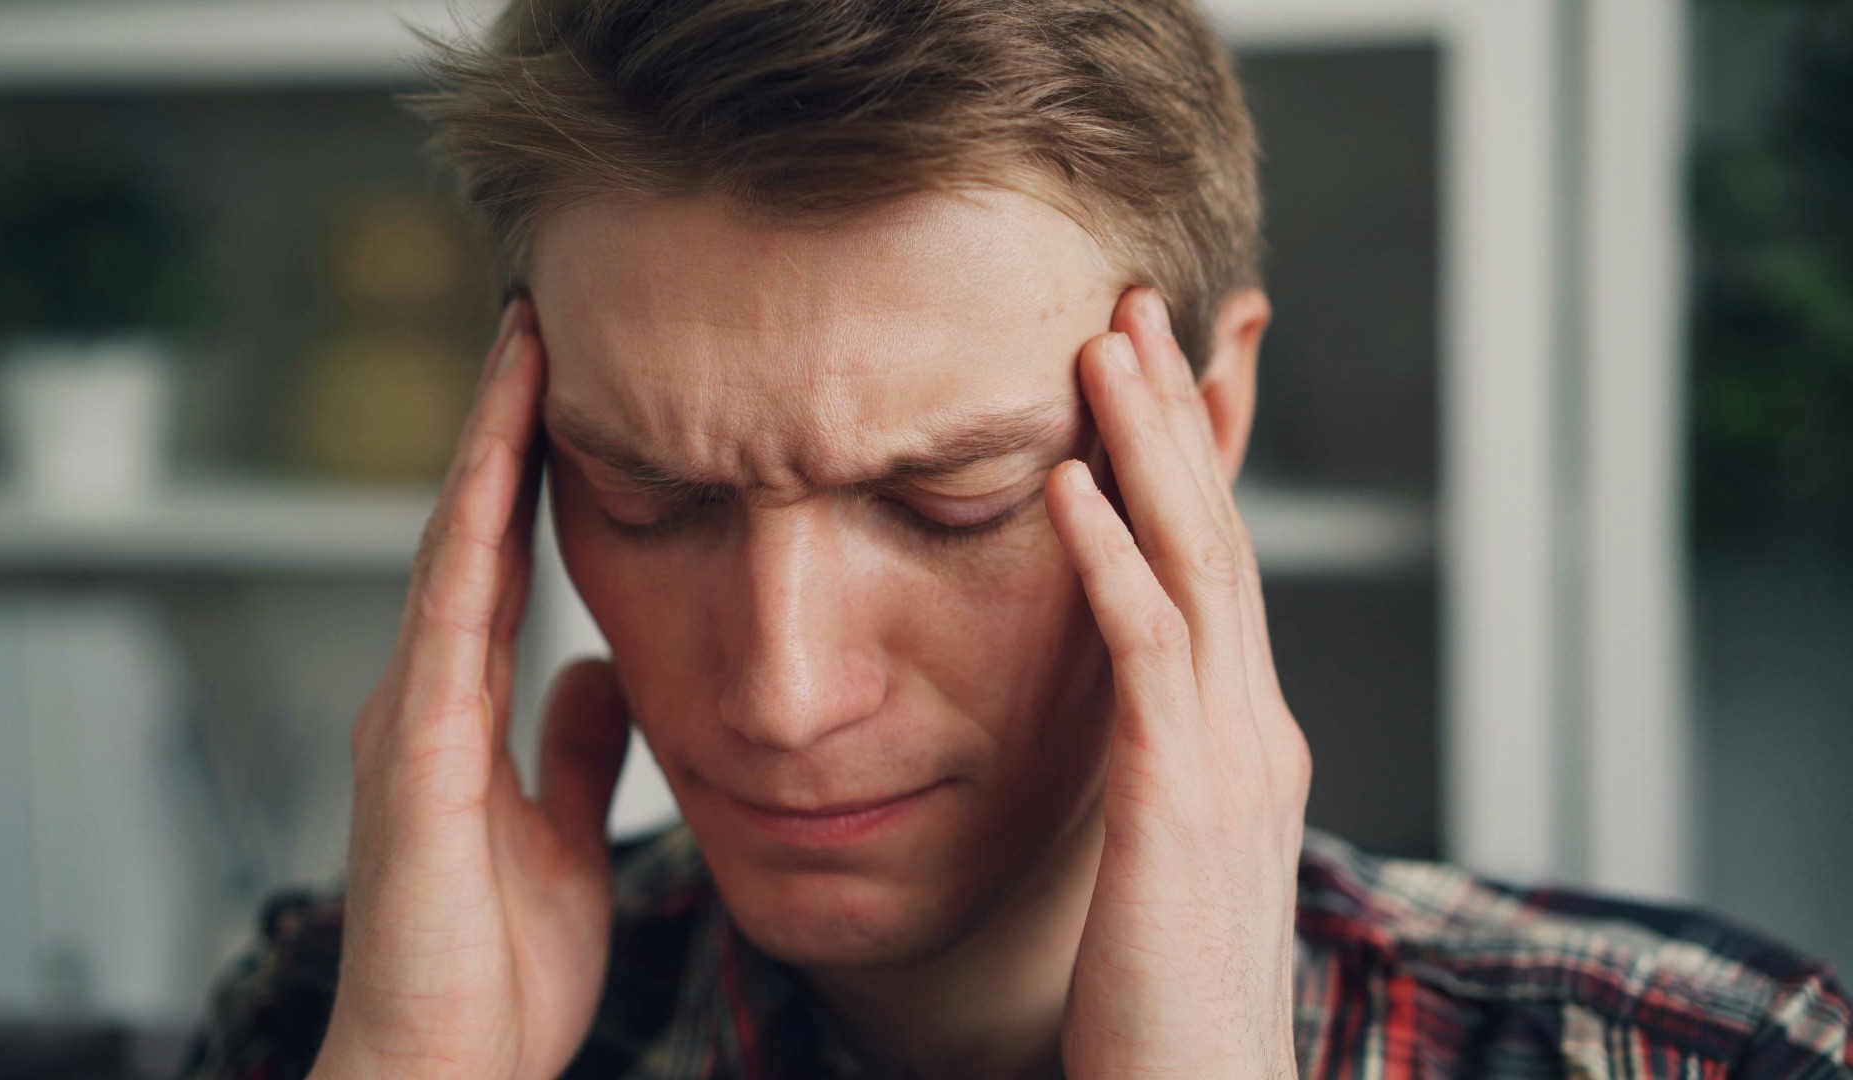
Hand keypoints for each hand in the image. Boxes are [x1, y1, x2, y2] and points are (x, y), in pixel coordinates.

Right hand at [311, 301, 631, 1079]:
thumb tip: (600, 672)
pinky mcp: (418, 758)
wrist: (444, 1068)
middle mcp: (427, 697)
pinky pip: (449, 626)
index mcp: (463, 712)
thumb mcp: (563, 837)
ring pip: (451, 552)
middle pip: (468, 533)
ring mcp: (413, 720)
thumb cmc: (494, 971)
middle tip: (539, 324)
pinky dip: (471, 541)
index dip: (528, 474)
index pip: (502, 562)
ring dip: (485, 450)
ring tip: (523, 352)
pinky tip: (494, 470)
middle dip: (503, 429)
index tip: (568, 386)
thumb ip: (574, 751)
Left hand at [1049, 289, 1310, 1079]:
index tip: (1149, 371)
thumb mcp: (1168, 859)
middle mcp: (1256, 730)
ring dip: (1146, 450)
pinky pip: (1144, 654)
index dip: (1189, 461)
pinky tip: (1063, 486)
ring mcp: (1231, 760)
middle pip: (1218, 536)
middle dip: (1176, 415)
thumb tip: (1119, 718)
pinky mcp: (1179, 803)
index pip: (1221, 568)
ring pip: (1195, 566)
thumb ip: (1155, 771)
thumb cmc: (1165, 1001)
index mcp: (1248, 740)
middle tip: (1130, 307)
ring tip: (1101, 349)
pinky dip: (1106, 560)